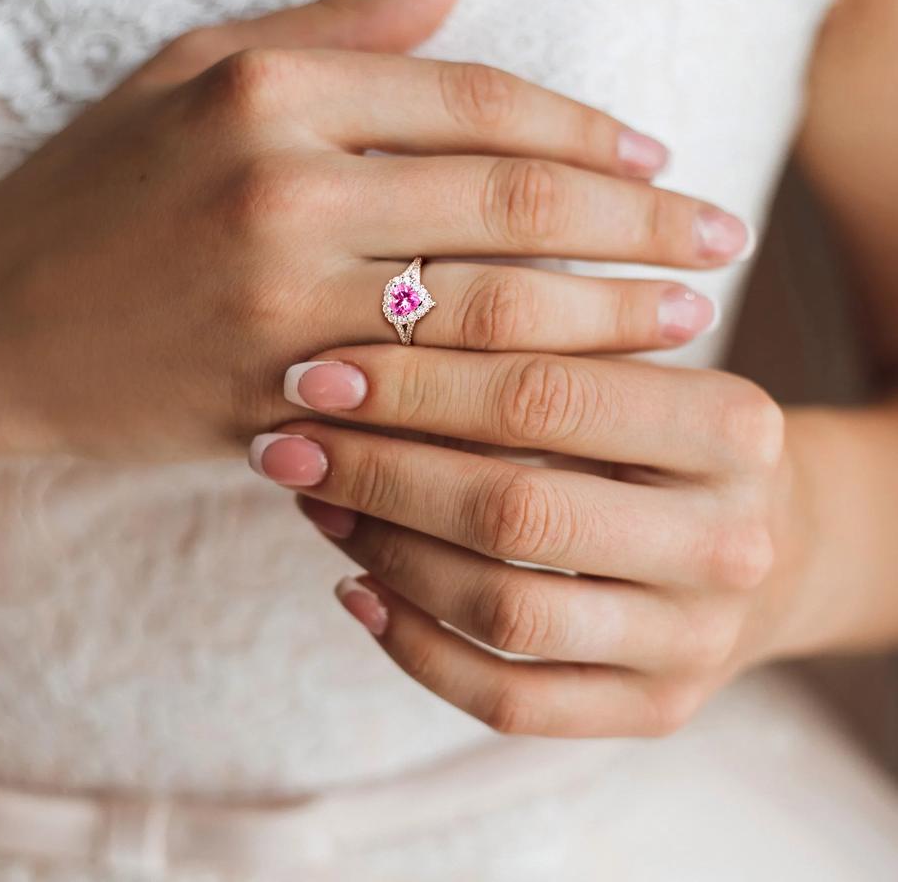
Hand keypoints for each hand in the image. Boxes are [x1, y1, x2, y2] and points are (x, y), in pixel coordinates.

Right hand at [0, 0, 746, 465]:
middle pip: (512, 201)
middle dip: (636, 222)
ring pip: (490, 307)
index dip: (587, 128)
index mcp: (270, 96)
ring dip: (603, 313)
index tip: (659, 159)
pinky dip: (515, 396)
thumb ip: (333, 31)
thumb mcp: (193, 74)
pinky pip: (428, 400)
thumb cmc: (95, 192)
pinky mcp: (274, 399)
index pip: (478, 101)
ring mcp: (281, 306)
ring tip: (683, 314)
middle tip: (718, 238)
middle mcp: (282, 191)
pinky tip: (581, 396)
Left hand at [250, 349, 801, 737]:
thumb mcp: (633, 369)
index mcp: (733, 427)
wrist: (770, 540)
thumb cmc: (671, 436)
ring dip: (385, 554)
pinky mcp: (657, 709)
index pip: (543, 397)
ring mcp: (696, 642)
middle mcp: (729, 543)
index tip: (317, 374)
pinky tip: (357, 591)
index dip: (414, 385)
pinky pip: (512, 701)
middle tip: (287, 444)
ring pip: (502, 611)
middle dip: (379, 474)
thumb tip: (357, 353)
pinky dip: (417, 650)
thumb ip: (530, 349)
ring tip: (315, 504)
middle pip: (514, 511)